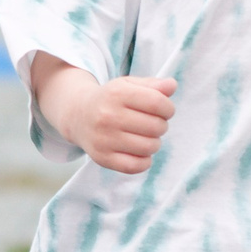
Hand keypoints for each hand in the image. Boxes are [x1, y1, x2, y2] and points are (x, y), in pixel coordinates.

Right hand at [38, 61, 176, 172]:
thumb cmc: (111, 100)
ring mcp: (103, 139)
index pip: (158, 103)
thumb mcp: (129, 85)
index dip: (168, 108)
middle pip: (156, 126)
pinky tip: (140, 152)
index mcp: (117, 94)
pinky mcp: (102, 158)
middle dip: (161, 125)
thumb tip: (172, 85)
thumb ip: (153, 85)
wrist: (78, 116)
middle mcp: (108, 116)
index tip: (164, 110)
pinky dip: (144, 161)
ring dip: (154, 143)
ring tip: (146, 137)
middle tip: (152, 124)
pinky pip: (135, 166)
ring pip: (149, 147)